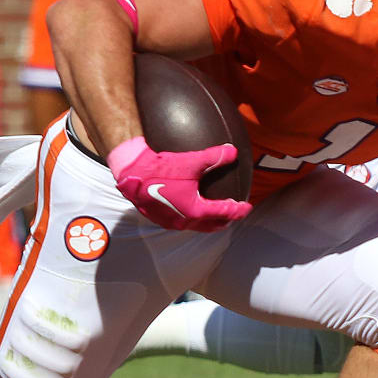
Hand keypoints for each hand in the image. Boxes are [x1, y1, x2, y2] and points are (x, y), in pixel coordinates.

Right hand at [106, 136, 251, 231]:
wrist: (131, 172)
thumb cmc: (160, 169)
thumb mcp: (191, 161)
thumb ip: (214, 157)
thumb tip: (233, 151)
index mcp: (195, 211)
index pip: (223, 213)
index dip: (238, 210)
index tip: (247, 207)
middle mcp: (183, 221)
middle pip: (210, 226)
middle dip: (224, 221)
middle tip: (233, 215)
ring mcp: (169, 222)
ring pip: (195, 226)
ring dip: (207, 221)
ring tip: (213, 214)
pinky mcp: (157, 217)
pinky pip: (180, 221)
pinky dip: (191, 217)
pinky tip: (188, 206)